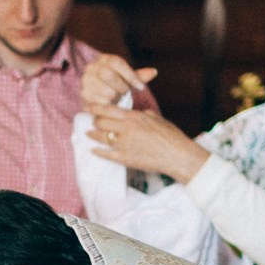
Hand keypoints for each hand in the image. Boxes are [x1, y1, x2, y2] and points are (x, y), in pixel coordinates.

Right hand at [80, 54, 155, 107]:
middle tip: (126, 93)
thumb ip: (139, 76)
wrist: (98, 96)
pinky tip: (110, 104)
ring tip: (117, 98)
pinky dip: (109, 105)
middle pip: (109, 75)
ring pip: (106, 91)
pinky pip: (101, 102)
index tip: (141, 88)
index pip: (118, 63)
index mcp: (104, 59)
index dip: (131, 76)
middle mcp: (91, 67)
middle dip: (121, 87)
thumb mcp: (127, 79)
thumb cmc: (116, 85)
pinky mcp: (83, 94)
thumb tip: (154, 72)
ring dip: (116, 97)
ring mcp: (85, 80)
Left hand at [85, 103, 209, 183]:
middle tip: (92, 122)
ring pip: (101, 137)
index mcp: (134, 117)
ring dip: (93, 135)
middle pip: (101, 122)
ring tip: (88, 134)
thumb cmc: (171, 136)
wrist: (177, 155)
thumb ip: (144, 114)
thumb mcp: (157, 119)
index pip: (108, 109)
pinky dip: (97, 151)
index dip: (95, 108)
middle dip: (95, 122)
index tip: (88, 107)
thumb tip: (139, 112)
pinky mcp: (124, 158)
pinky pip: (106, 154)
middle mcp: (126, 129)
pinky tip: (93, 150)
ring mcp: (124, 144)